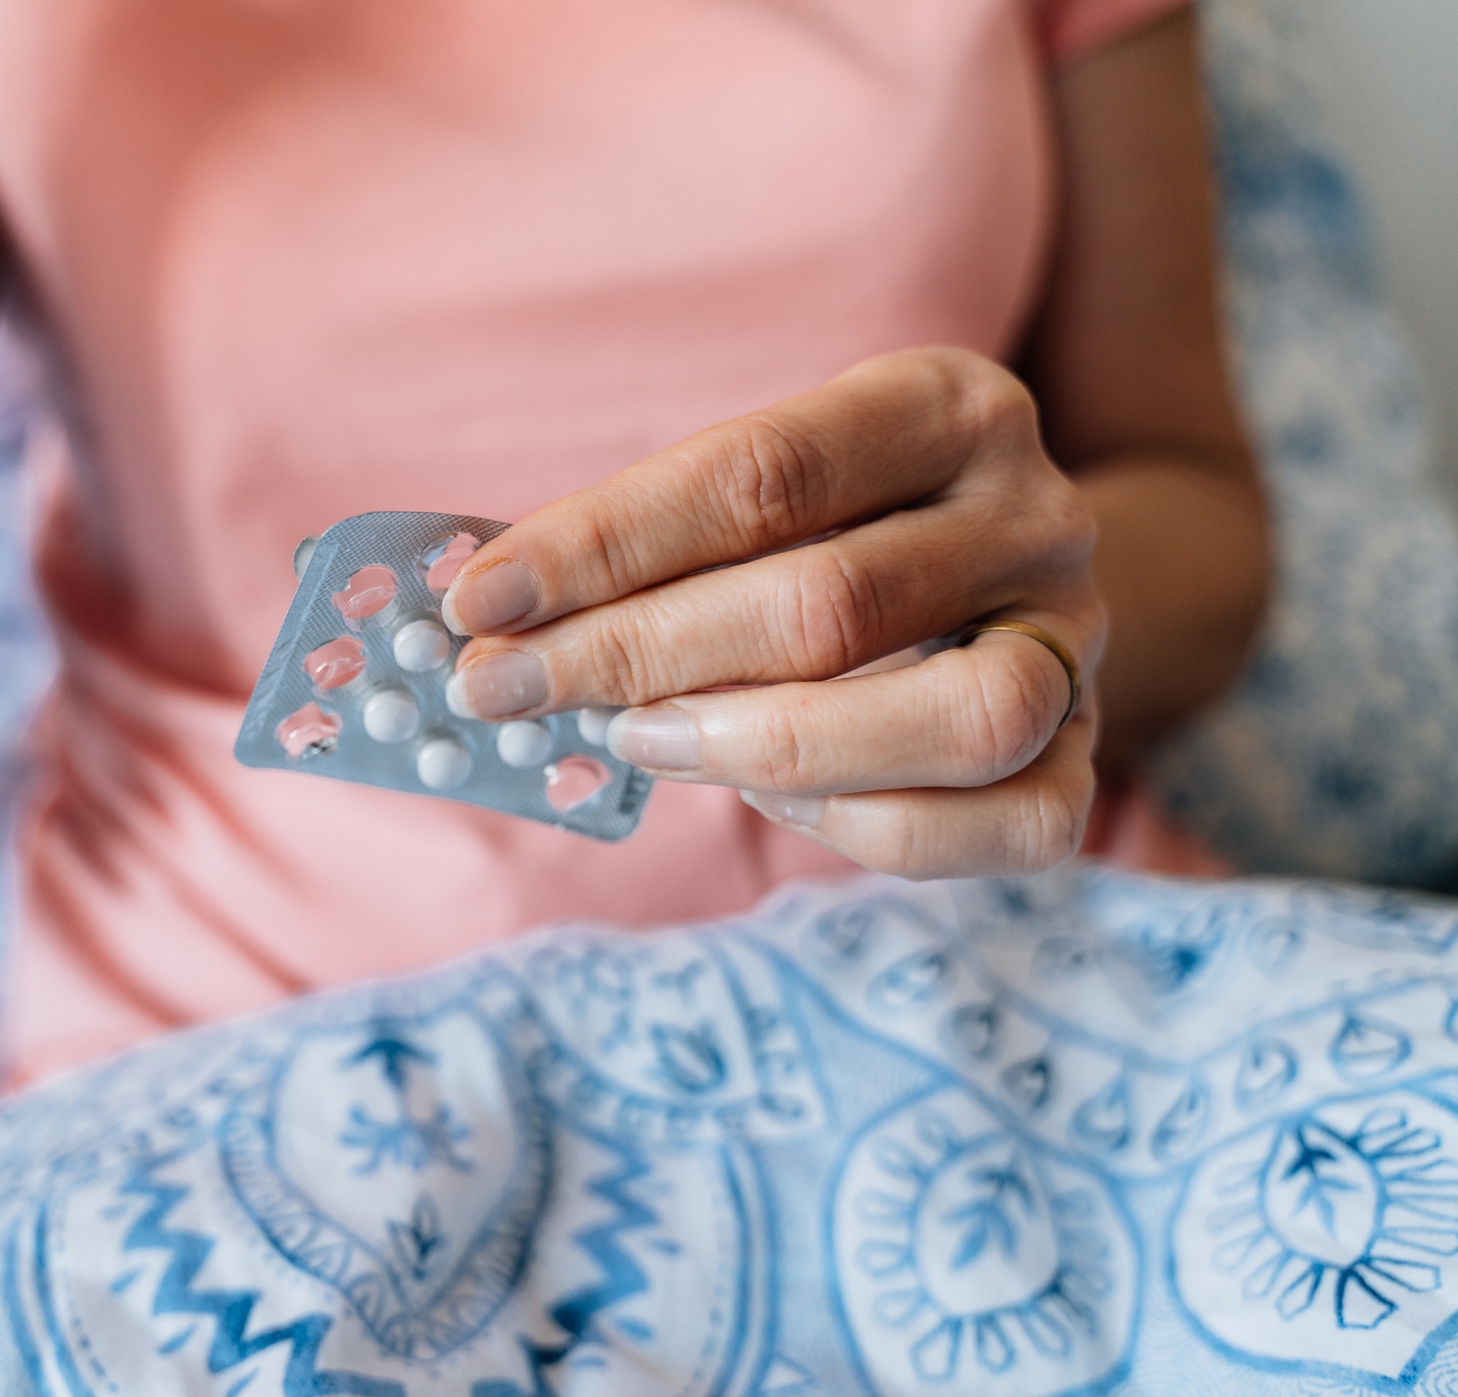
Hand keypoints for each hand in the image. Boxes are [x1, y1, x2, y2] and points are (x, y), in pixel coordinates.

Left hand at [440, 348, 1104, 879]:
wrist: (1008, 585)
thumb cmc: (839, 532)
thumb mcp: (765, 493)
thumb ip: (654, 541)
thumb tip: (489, 615)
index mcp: (945, 404)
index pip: (760, 473)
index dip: (605, 543)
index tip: (479, 597)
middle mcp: (1033, 511)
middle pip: (827, 601)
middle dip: (634, 654)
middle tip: (504, 688)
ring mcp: (1075, 640)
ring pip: (947, 718)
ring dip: (759, 744)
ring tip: (636, 740)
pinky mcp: (1086, 758)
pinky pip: (991, 821)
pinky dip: (857, 823)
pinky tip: (761, 795)